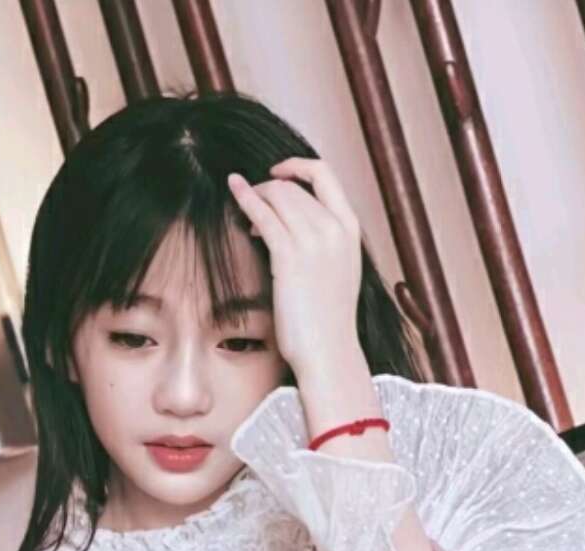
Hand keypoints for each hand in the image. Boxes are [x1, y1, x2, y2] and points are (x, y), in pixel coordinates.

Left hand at [226, 157, 363, 379]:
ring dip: (256, 198)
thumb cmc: (327, 319)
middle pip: (293, 187)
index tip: (278, 174)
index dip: (297, 167)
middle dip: (268, 191)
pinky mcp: (290, 256)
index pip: (325, 175)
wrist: (328, 350)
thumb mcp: (338, 270)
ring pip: (277, 195)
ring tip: (247, 218)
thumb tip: (295, 220)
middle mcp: (335, 229)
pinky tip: (234, 192)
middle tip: (254, 210)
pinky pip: (262, 214)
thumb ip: (326, 241)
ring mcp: (314, 240)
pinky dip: (245, 198)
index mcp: (350, 229)